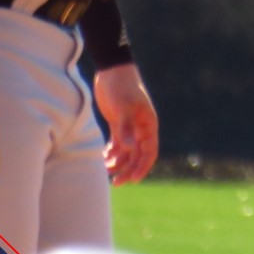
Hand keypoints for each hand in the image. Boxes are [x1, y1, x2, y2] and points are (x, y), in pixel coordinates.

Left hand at [93, 63, 157, 184]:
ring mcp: (129, 126)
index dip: (143, 167)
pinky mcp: (118, 123)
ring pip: (127, 151)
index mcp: (148, 124)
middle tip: (116, 183)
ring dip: (118, 163)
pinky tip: (102, 158)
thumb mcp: (124, 107)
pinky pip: (117, 144)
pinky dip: (111, 153)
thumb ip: (126, 128)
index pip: (150, 151)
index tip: (133, 180)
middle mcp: (141, 128)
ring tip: (106, 171)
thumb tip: (130, 149)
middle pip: (138, 155)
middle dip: (128, 169)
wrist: (112, 71)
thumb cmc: (121, 87)